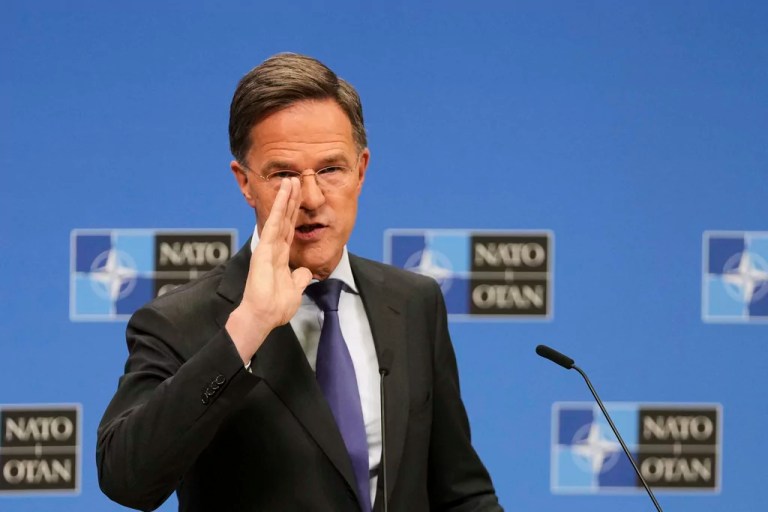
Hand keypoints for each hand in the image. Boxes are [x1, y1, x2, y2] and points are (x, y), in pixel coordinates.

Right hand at [226, 177, 312, 363]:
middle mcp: (274, 249)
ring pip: (278, 217)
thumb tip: (304, 271)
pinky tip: (283, 194)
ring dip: (285, 198)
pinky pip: (273, 224)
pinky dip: (278, 208)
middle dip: (290, 200)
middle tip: (295, 180)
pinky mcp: (264, 249)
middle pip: (284, 218)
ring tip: (290, 179)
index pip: (289, 229)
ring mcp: (268, 247)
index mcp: (280, 256)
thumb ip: (299, 278)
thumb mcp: (294, 290)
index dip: (294, 213)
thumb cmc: (275, 307)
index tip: (299, 197)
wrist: (263, 316)